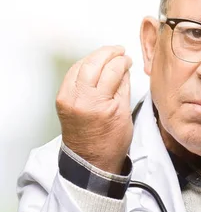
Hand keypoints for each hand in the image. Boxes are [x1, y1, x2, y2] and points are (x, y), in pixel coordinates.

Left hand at [56, 46, 133, 173]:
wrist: (91, 160)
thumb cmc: (110, 143)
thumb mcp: (124, 114)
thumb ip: (123, 88)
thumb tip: (123, 69)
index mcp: (101, 105)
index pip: (113, 71)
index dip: (122, 62)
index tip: (128, 59)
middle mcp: (81, 100)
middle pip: (94, 64)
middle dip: (108, 53)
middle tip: (119, 50)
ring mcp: (68, 99)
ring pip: (80, 66)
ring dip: (94, 57)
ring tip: (107, 55)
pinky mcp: (61, 100)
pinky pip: (71, 75)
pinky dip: (83, 67)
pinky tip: (92, 65)